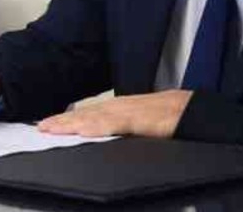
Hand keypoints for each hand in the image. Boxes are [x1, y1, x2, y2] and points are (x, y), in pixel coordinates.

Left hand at [36, 90, 192, 137]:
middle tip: (40, 128)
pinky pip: (116, 123)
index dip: (69, 119)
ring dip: (72, 123)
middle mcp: (124, 106)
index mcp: (124, 107)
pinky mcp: (143, 119)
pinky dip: (98, 126)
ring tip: (51, 129)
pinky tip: (82, 130)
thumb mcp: (146, 122)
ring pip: (96, 117)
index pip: (91, 113)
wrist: (201, 111)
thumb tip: (109, 135)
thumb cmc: (175, 118)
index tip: (49, 125)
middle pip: (88, 113)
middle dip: (63, 121)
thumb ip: (127, 127)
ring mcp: (133, 111)